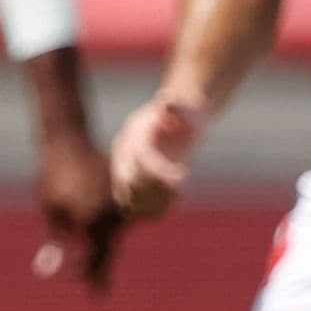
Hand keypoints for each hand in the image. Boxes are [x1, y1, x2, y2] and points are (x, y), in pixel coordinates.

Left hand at [32, 131, 124, 289]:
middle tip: (97, 293)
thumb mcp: (50, 212)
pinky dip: (116, 230)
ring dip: (107, 249)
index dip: (92, 278)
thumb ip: (54, 244)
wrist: (67, 142)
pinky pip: (124, 218)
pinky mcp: (124, 192)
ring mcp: (120, 201)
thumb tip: (46, 271)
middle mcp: (110, 213)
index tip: (94, 297)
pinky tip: (107, 239)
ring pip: (118, 234)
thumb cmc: (51, 178)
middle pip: (109, 250)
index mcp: (91, 220)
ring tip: (98, 270)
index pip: (95, 259)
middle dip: (100, 269)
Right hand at [108, 91, 205, 222]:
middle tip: (181, 189)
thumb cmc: (185, 115)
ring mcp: (125, 173)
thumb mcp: (186, 107)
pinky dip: (152, 211)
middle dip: (154, 190)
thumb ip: (177, 106)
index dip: (159, 171)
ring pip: (128, 200)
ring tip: (178, 196)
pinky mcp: (132, 188)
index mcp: (135, 135)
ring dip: (154, 204)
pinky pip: (135, 209)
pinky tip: (173, 203)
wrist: (176, 121)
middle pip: (128, 182)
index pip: (140, 158)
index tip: (183, 176)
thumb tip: (168, 98)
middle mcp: (124, 156)